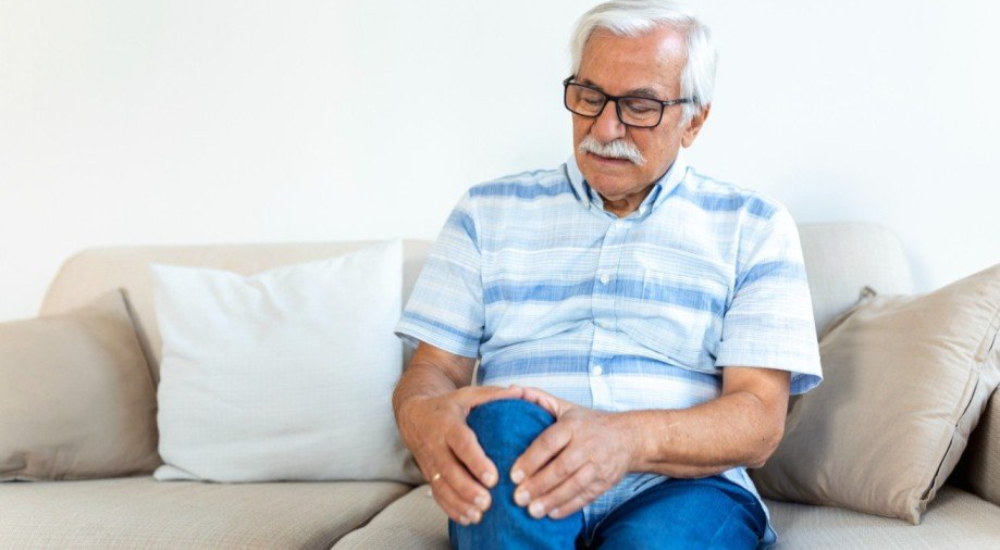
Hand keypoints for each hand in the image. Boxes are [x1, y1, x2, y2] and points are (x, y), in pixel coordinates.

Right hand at [398, 384, 526, 525]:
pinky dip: (451, 508)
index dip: (475, 461)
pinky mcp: (429, 475)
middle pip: (450, 470)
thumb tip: (520, 392)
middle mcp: (436, 445)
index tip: (492, 477)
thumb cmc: (448, 405)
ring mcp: (430, 463)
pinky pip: (437, 494)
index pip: (461, 444)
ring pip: (442, 486)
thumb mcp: (467, 395)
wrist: (414, 415)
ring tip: (479, 515)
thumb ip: (492, 395)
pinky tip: (468, 518)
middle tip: (488, 501)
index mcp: (448, 424)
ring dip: (460, 502)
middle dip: (468, 488)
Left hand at [508, 386, 638, 519]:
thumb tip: (512, 390)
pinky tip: (552, 514)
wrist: (629, 436)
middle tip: (518, 497)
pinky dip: (569, 507)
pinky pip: (587, 496)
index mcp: (573, 425)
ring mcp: (598, 465)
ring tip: (532, 511)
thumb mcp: (566, 407)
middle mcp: (587, 445)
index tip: (513, 475)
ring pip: (574, 485)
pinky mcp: (606, 481)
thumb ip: (539, 399)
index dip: (531, 460)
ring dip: (552, 499)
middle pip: (561, 467)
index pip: (549, 443)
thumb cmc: (589, 422)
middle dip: (538, 484)